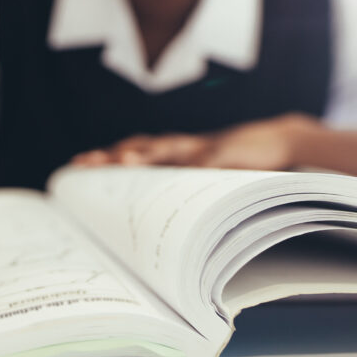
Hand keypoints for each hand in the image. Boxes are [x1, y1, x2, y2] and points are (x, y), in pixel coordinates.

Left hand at [71, 114, 320, 170]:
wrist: (279, 141)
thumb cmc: (237, 162)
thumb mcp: (205, 178)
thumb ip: (180, 186)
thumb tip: (149, 215)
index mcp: (174, 154)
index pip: (132, 153)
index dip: (106, 157)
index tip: (77, 163)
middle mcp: (182, 147)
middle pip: (139, 148)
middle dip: (111, 155)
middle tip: (84, 162)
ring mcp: (203, 148)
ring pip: (166, 148)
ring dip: (144, 154)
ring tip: (121, 161)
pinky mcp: (227, 152)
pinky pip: (205, 160)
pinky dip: (191, 164)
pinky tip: (180, 170)